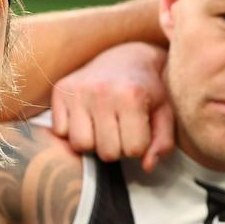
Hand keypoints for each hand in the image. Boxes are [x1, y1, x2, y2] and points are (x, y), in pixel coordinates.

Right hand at [51, 42, 173, 172]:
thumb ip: (162, 143)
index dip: (137, 146)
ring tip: (101, 127)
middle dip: (116, 147)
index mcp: (132, 97)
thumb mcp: (164, 113)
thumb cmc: (148, 89)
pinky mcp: (60, 90)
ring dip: (92, 142)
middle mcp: (102, 92)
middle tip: (119, 130)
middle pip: (106, 152)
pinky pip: (60, 131)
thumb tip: (147, 167)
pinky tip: (84, 118)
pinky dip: (71, 131)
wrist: (126, 56)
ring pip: (80, 145)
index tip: (138, 130)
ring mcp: (78, 91)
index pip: (133, 150)